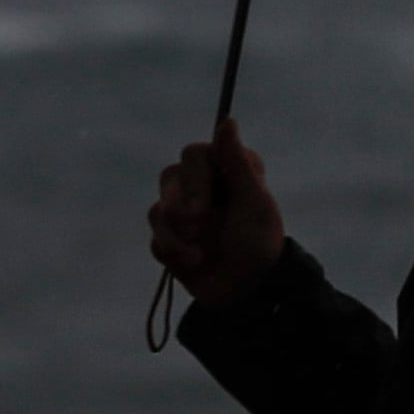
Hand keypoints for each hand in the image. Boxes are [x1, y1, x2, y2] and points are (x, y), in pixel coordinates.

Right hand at [148, 118, 287, 308]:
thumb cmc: (259, 243)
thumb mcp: (254, 204)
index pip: (193, 154)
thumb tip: (227, 121)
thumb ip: (238, 162)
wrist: (248, 292)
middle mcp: (201, 185)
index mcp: (225, 170)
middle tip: (200, 228)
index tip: (204, 208)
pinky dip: (172, 254)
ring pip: (157, 210)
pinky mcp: (170, 240)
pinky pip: (154, 239)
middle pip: (169, 177)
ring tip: (198, 257)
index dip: (195, 180)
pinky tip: (193, 264)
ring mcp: (182, 213)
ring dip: (175, 238)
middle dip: (182, 210)